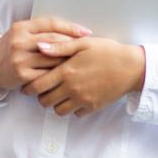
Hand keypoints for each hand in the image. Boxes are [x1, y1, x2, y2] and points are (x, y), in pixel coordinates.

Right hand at [0, 18, 91, 91]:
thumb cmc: (11, 49)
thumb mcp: (21, 34)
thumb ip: (40, 30)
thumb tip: (71, 30)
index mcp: (20, 27)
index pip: (50, 23)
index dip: (70, 27)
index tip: (86, 32)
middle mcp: (19, 41)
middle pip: (54, 40)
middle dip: (74, 44)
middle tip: (88, 47)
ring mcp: (21, 59)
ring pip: (53, 58)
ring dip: (69, 60)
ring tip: (82, 61)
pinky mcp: (23, 75)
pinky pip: (47, 74)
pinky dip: (59, 74)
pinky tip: (68, 74)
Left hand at [23, 36, 145, 116]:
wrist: (131, 66)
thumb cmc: (107, 51)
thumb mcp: (82, 43)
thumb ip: (59, 47)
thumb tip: (39, 47)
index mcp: (66, 72)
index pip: (38, 85)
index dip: (29, 87)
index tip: (27, 86)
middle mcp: (72, 88)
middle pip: (45, 101)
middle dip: (40, 97)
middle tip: (43, 90)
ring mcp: (83, 100)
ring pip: (58, 111)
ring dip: (55, 104)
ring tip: (59, 94)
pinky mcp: (93, 107)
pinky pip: (75, 114)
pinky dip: (72, 108)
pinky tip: (75, 97)